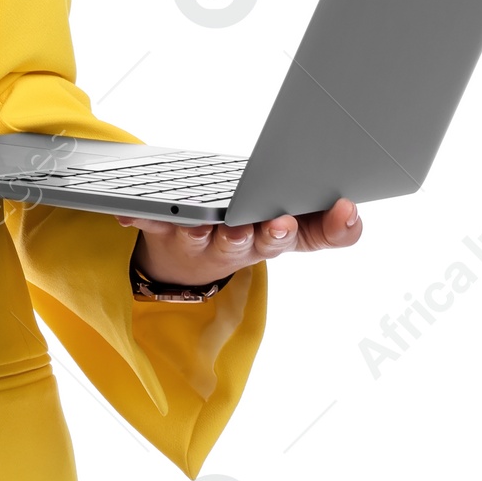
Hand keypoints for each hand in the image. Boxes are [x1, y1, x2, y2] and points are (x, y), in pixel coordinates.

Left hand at [117, 198, 361, 285]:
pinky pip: (149, 222)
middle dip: (258, 234)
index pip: (290, 239)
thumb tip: (353, 213)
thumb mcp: (290, 234)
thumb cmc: (245, 235)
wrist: (184, 267)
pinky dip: (138, 216)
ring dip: (204, 232)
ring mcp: (197, 240)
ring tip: (205, 223)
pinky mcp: (162, 231)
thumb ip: (328, 228)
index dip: (302, 230)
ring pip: (200, 237)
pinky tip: (128, 212)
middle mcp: (233, 245)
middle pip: (246, 242)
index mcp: (266, 240)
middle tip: (268, 223)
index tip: (315, 215)